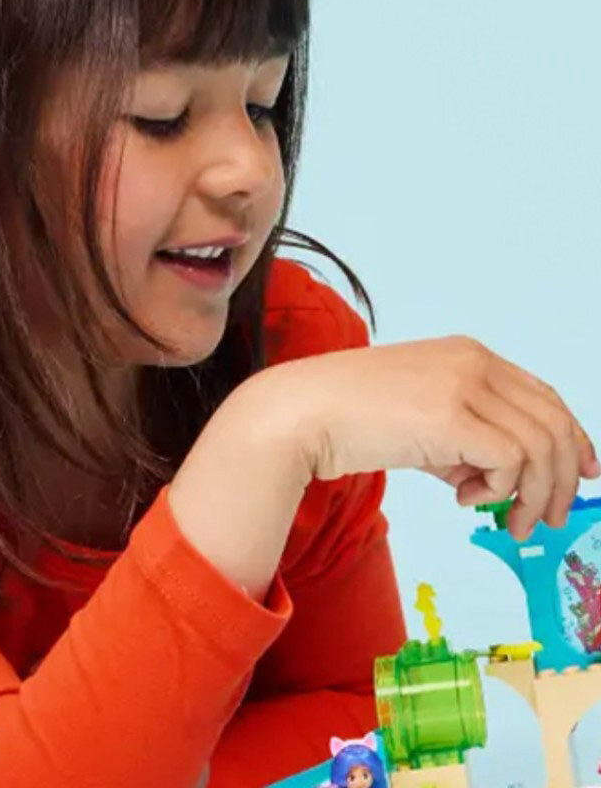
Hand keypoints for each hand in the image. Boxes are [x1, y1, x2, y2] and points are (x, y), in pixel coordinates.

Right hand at [251, 334, 596, 540]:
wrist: (301, 412)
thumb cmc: (347, 415)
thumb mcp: (417, 418)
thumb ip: (460, 442)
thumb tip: (492, 485)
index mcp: (468, 354)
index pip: (544, 396)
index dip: (572, 439)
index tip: (580, 475)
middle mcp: (473, 362)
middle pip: (555, 421)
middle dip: (562, 478)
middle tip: (546, 517)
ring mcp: (463, 385)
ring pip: (540, 446)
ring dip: (533, 495)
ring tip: (508, 520)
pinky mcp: (451, 417)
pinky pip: (508, 462)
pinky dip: (498, 490)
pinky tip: (463, 499)